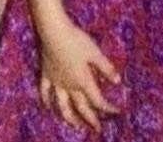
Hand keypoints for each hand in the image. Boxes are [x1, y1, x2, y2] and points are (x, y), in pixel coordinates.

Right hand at [38, 17, 120, 131]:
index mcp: (83, 81)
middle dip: (90, 119)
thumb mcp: (95, 52)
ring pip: (62, 106)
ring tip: (76, 126)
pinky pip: (45, 93)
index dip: (108, 108)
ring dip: (70, 118)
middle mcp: (69, 86)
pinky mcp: (46, 75)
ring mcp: (56, 82)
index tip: (116, 112)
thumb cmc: (77, 40)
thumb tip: (117, 81)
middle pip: (81, 107)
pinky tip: (47, 108)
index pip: (98, 100)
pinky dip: (46, 102)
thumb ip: (106, 68)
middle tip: (98, 129)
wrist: (54, 33)